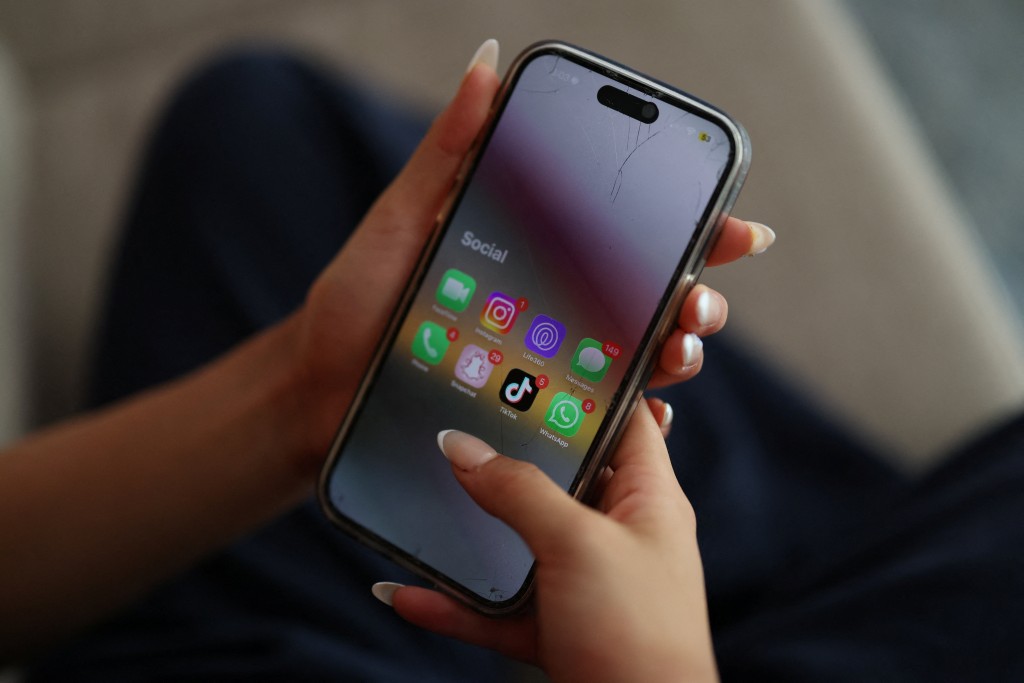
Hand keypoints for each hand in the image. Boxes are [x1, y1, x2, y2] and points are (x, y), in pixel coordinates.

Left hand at [286, 39, 772, 465]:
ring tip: (677, 351)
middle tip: (697, 302)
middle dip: (695, 296)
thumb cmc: (356, 298)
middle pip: (648, 297)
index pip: (624, 234)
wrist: (316, 388)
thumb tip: (486, 60)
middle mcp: (553, 307)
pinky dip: (633, 418)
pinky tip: (647, 415)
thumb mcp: (402, 218)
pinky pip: (596, 418)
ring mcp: (546, 364)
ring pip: (635, 358)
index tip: (733, 227)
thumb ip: (449, 149)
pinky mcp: (530, 415)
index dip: (691, 228)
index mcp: (535, 252)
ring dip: (675, 354)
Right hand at [379, 399, 717, 682]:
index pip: (626, 418)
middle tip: (463, 414)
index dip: (590, 384)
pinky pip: (496, 606)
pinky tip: (406, 591)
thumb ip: (518, 491)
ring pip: (519, 543)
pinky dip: (454, 601)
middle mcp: (617, 534)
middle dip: (513, 453)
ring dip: (473, 530)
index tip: (538, 355)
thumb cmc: (637, 632)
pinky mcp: (556, 630)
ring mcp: (585, 584)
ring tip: (426, 496)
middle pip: (560, 477)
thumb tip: (461, 446)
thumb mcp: (577, 544)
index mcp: (647, 498)